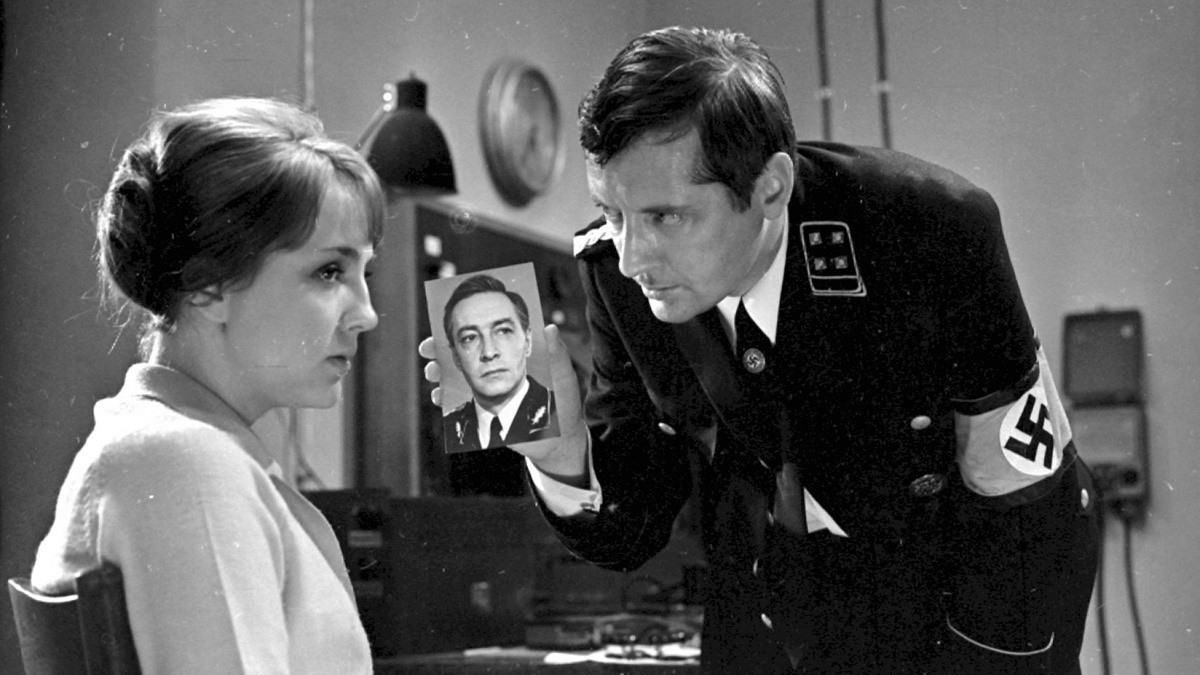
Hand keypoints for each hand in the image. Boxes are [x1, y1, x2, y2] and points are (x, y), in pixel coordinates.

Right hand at [418, 324, 588, 483]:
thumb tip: (551, 328)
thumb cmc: (565, 403)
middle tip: (428, 351)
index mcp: (513, 359)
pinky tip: (439, 399)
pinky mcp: (487, 414)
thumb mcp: (564, 376)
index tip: (444, 325)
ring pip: (457, 381)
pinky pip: (461, 406)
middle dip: (441, 353)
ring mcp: (489, 394)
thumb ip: (557, 354)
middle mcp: (496, 373)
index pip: (486, 340)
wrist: (562, 439)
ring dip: (440, 376)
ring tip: (432, 376)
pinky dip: (446, 402)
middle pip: (464, 358)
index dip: (467, 332)